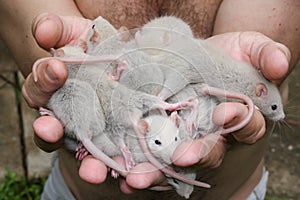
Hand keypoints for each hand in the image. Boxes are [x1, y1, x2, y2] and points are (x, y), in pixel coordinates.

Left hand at [122, 32, 290, 191]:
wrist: (202, 60)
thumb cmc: (233, 58)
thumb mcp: (254, 49)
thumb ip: (268, 55)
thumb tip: (279, 65)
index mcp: (239, 117)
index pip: (244, 124)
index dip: (236, 119)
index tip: (223, 112)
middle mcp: (212, 133)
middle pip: (207, 151)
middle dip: (194, 155)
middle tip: (180, 158)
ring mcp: (184, 136)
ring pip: (173, 159)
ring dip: (156, 171)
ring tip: (136, 179)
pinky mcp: (160, 133)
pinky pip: (149, 154)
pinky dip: (136, 165)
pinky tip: (120, 175)